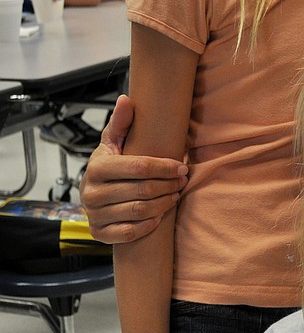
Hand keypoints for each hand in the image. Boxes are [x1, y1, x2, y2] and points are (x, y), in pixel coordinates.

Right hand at [81, 96, 187, 242]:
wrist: (91, 194)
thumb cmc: (108, 166)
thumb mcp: (112, 143)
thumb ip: (121, 123)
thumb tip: (127, 99)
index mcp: (97, 167)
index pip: (139, 167)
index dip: (164, 167)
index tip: (181, 167)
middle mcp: (91, 192)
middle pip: (142, 190)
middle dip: (168, 185)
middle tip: (182, 182)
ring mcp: (95, 215)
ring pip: (139, 212)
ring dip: (163, 204)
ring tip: (175, 195)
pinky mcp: (100, 233)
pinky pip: (130, 233)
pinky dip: (149, 225)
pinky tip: (160, 216)